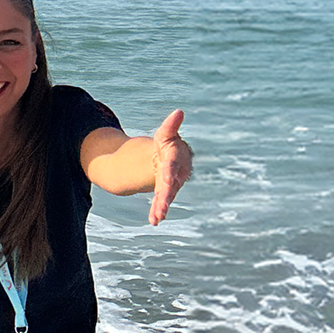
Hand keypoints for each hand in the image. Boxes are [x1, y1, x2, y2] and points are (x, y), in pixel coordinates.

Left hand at [147, 110, 192, 224]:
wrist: (169, 157)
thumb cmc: (167, 144)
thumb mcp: (165, 134)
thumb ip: (171, 126)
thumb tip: (179, 111)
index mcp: (175, 159)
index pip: (172, 166)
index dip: (170, 173)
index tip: (166, 181)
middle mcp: (176, 174)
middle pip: (170, 185)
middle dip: (165, 195)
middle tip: (161, 206)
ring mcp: (171, 184)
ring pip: (166, 196)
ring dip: (161, 206)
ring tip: (157, 217)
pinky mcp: (166, 192)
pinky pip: (162, 201)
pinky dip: (158, 210)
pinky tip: (154, 221)